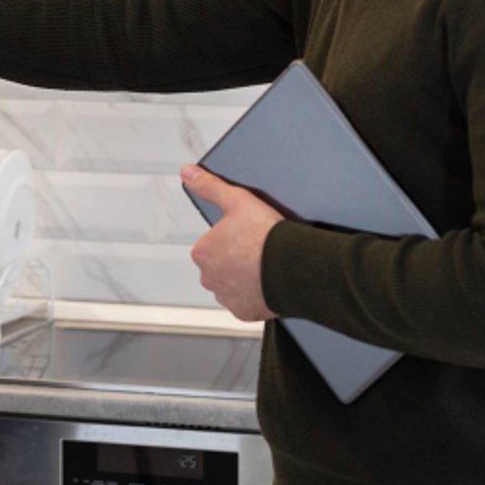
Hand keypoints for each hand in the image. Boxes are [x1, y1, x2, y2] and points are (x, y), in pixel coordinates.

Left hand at [183, 166, 281, 322]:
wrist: (295, 266)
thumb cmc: (267, 236)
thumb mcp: (237, 200)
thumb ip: (210, 186)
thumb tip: (189, 173)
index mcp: (202, 252)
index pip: (212, 244)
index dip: (232, 238)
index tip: (248, 236)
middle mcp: (209, 278)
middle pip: (221, 265)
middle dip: (236, 259)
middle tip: (257, 251)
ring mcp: (226, 297)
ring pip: (233, 284)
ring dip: (245, 278)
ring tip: (265, 266)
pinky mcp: (244, 311)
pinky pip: (247, 302)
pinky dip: (256, 295)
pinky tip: (267, 283)